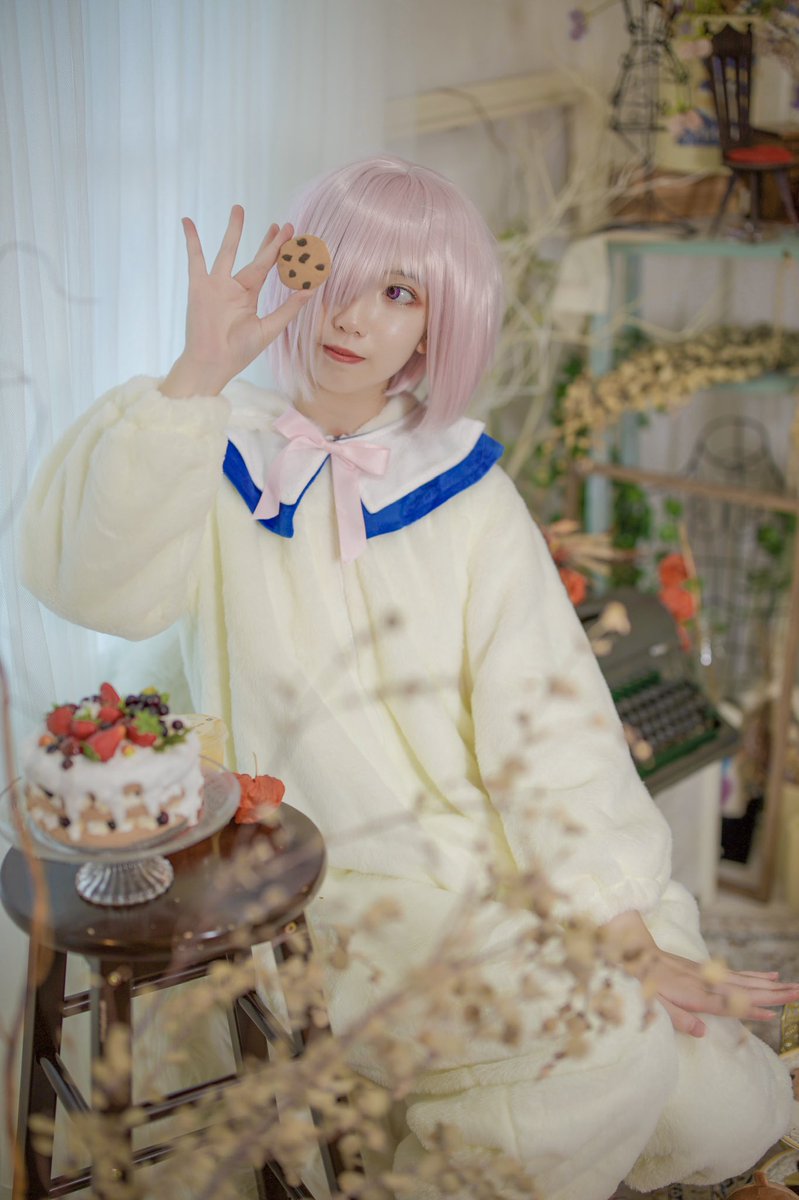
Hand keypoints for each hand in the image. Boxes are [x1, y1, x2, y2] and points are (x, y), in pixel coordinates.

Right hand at [161, 208, 313, 397]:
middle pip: (254, 258)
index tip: (294, 238)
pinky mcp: (199, 286)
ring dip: (234, 230)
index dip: (281, 254)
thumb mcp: (269, 328)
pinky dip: (191, 240)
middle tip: (283, 224)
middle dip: (269, 242)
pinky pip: (195, 259)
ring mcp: (216, 285)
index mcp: (249, 296)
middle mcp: (234, 287)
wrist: (213, 363)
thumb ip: (289, 308)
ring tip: (238, 209)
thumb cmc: (239, 352)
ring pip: (227, 251)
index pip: (268, 269)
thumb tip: (311, 289)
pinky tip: (188, 221)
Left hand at [601, 909, 798, 1037]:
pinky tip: (770, 976)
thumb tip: (704, 1033)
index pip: (728, 1004)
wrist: (631, 949)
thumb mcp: (653, 1004)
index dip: (752, 1010)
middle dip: (773, 994)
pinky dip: (755, 976)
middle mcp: (705, 982)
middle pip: (745, 989)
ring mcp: (707, 974)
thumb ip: (678, 1018)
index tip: (774, 1014)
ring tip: (795, 988)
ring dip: (771, 985)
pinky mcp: (706, 970)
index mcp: (694, 994)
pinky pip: (736, 974)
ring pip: (746, 981)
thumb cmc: (639, 982)